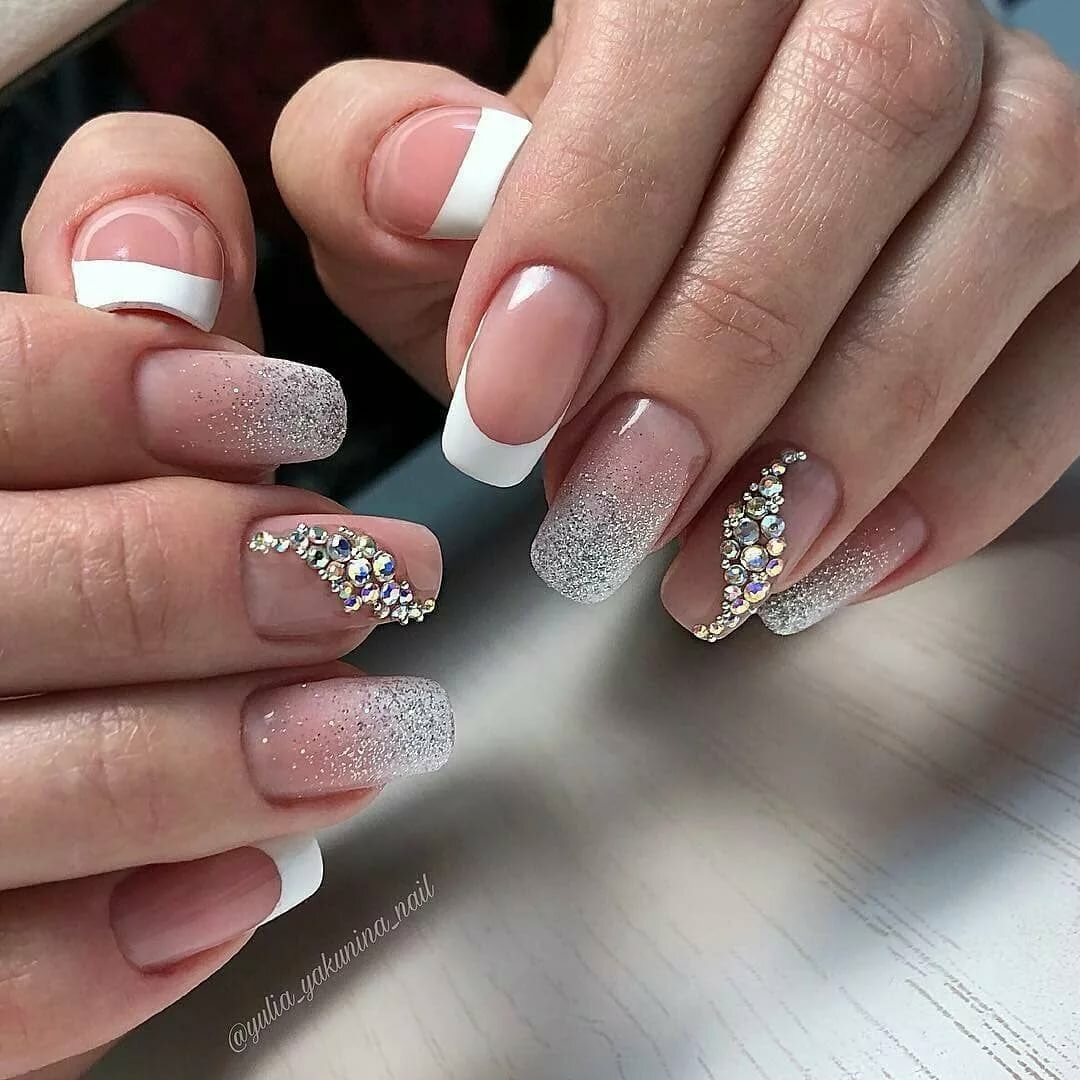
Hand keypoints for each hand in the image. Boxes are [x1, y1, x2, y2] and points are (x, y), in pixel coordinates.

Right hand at [2, 114, 450, 1077]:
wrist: (12, 686)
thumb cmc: (44, 512)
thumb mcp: (62, 389)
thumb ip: (114, 296)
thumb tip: (166, 242)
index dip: (134, 393)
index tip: (300, 412)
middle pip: (13, 595)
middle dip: (211, 583)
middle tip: (376, 578)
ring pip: (6, 792)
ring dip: (212, 764)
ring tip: (372, 729)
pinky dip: (120, 951)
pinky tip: (246, 886)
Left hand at [271, 0, 1079, 638]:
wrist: (662, 280)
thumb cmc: (537, 243)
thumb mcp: (411, 204)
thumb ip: (377, 166)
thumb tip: (426, 179)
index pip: (683, 15)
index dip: (601, 208)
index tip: (510, 406)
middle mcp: (892, 4)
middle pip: (871, 108)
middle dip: (729, 343)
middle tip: (607, 509)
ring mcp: (1018, 121)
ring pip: (1011, 220)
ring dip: (848, 430)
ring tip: (712, 567)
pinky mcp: (1078, 266)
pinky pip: (1079, 350)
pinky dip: (959, 480)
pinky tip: (826, 567)